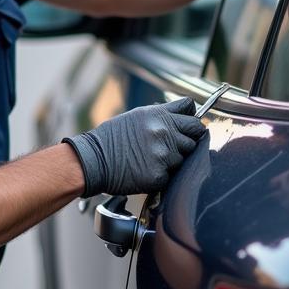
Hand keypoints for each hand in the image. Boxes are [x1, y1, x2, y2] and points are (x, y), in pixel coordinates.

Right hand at [64, 98, 207, 197]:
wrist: (94, 160)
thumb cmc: (112, 138)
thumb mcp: (137, 116)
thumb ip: (162, 115)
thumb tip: (184, 115)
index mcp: (159, 115)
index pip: (191, 113)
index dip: (191, 120)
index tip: (188, 126)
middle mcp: (164, 131)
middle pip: (195, 134)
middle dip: (187, 139)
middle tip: (172, 145)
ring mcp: (163, 154)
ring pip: (184, 156)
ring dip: (173, 159)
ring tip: (151, 158)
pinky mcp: (159, 175)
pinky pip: (172, 175)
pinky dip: (162, 174)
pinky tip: (146, 170)